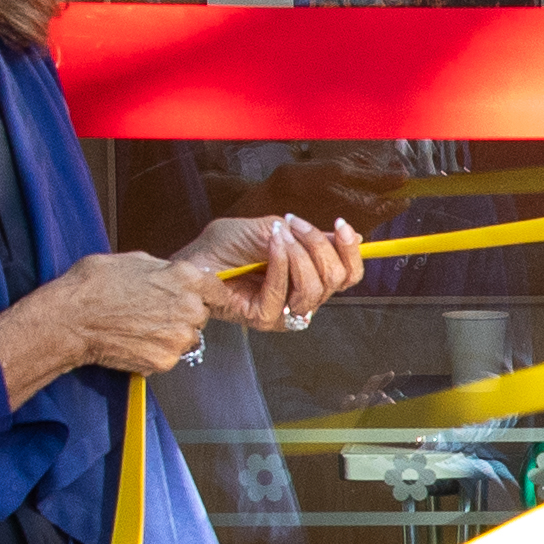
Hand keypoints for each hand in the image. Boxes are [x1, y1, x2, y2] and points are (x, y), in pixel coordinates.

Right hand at [0, 251, 217, 387]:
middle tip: (154, 311)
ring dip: (171, 334)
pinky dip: (155, 351)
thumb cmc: (94, 285)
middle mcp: (189, 308)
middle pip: (201, 315)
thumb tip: (172, 275)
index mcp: (185, 278)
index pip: (217, 289)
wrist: (71, 320)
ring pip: (187, 338)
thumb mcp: (133, 260)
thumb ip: (163, 270)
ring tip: (140, 326)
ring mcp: (178, 338)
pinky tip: (133, 341)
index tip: (198, 297)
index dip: (206, 293)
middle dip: (184, 313)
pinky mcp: (165, 361)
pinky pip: (169, 356)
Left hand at [178, 211, 369, 330]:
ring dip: (299, 253)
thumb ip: (304, 235)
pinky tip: (270, 245)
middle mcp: (301, 298)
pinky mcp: (265, 318)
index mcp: (308, 278)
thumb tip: (344, 234)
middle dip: (320, 245)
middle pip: (337, 279)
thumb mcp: (269, 228)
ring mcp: (285, 311)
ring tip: (278, 234)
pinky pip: (285, 292)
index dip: (351, 250)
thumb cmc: (224, 246)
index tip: (341, 225)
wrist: (192, 260)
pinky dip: (280, 263)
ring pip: (315, 288)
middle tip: (294, 225)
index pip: (348, 274)